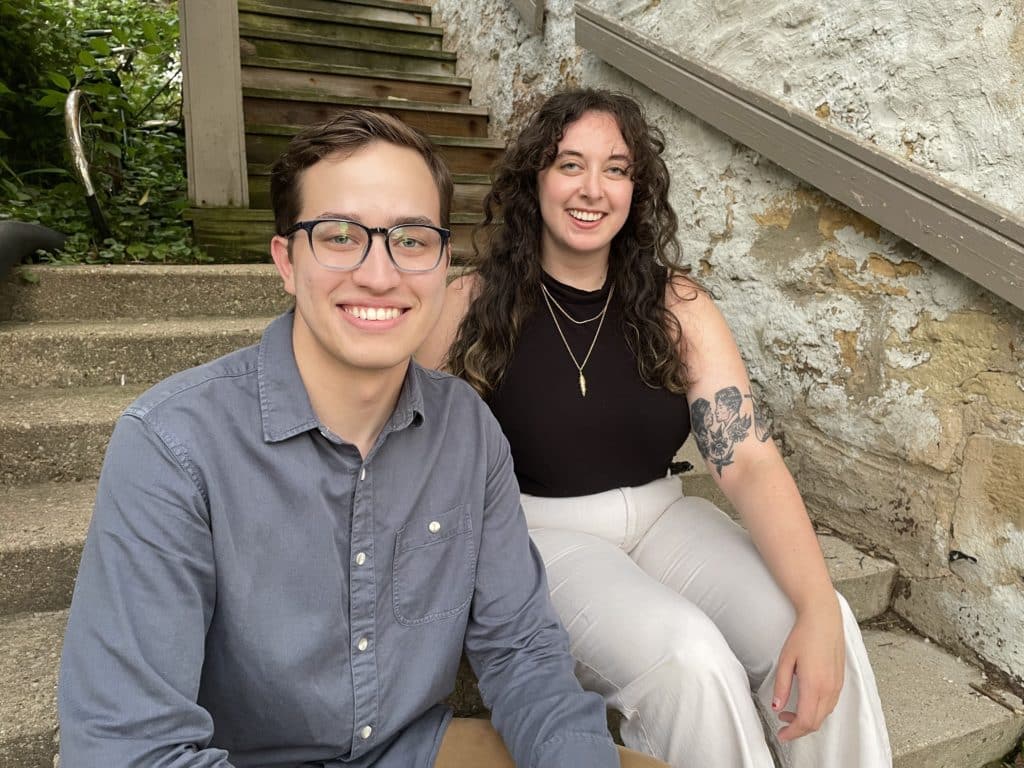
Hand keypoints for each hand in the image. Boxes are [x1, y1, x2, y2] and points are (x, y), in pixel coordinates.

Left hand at [771, 597, 844, 741]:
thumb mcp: (785, 660)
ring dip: (808, 719)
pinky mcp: (840, 680)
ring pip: (824, 715)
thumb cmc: (804, 635)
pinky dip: (817, 710)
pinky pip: (830, 704)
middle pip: (816, 722)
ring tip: (789, 711)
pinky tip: (805, 701)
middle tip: (783, 724)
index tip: (782, 734)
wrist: (823, 618)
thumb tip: (776, 706)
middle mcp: (829, 688)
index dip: (793, 732)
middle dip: (799, 728)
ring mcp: (837, 685)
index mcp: (814, 685)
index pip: (805, 721)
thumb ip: (781, 685)